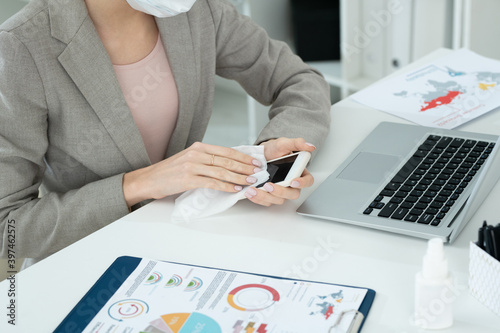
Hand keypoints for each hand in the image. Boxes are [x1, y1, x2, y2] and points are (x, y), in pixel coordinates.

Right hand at [123, 142, 261, 206]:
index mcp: (199, 147)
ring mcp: (192, 166)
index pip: (226, 151)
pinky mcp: (188, 179)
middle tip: (257, 172)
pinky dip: (226, 186)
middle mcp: (196, 153)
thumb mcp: (189, 159)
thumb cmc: (170, 171)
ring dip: (239, 177)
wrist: (149, 179)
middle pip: (227, 160)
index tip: (255, 162)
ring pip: (222, 171)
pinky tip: (235, 188)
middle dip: (245, 167)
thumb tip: (228, 165)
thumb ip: (206, 160)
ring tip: (250, 181)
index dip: (243, 157)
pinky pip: (212, 183)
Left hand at [244, 138, 315, 205]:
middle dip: (280, 192)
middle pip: (293, 194)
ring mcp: (281, 191)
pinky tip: (250, 193)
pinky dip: (257, 199)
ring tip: (253, 189)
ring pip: (278, 200)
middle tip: (269, 186)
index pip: (308, 181)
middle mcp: (291, 184)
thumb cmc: (274, 150)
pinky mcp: (270, 195)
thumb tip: (310, 146)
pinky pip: (266, 201)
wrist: (261, 154)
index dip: (303, 183)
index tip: (293, 181)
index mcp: (299, 172)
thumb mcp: (284, 143)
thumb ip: (297, 143)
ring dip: (265, 196)